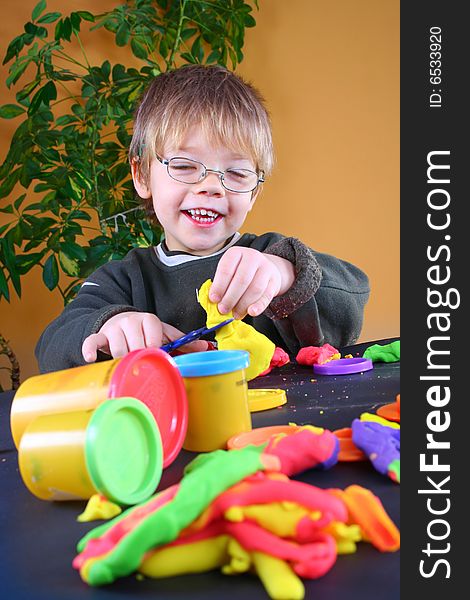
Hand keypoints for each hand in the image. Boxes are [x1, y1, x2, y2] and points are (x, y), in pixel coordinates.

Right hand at [82, 312, 207, 361]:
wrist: (119, 320)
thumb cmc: (145, 331)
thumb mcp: (163, 332)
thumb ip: (183, 341)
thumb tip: (205, 347)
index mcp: (149, 320)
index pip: (154, 336)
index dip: (156, 350)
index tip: (157, 359)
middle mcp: (131, 321)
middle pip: (137, 346)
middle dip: (140, 358)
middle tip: (142, 366)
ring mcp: (114, 328)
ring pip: (118, 349)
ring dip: (122, 361)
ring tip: (127, 366)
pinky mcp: (99, 335)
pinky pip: (91, 342)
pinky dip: (90, 350)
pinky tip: (91, 359)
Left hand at [209, 247, 293, 319]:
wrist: (264, 268)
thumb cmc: (240, 271)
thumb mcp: (229, 271)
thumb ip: (221, 284)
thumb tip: (215, 301)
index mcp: (236, 253)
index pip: (226, 269)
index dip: (219, 286)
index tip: (214, 299)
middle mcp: (252, 257)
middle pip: (241, 280)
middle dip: (230, 298)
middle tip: (223, 310)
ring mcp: (266, 268)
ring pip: (255, 288)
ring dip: (243, 304)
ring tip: (235, 314)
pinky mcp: (274, 280)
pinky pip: (267, 295)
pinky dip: (259, 306)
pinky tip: (251, 312)